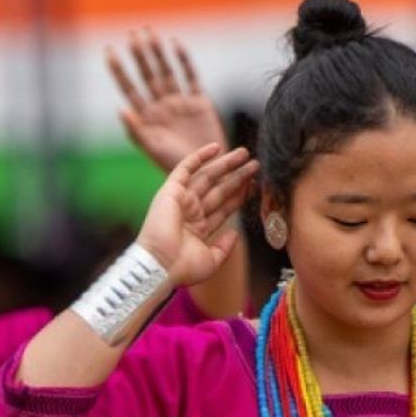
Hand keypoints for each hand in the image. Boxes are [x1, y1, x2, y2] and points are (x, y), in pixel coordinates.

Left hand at [108, 30, 227, 174]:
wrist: (207, 173)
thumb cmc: (176, 166)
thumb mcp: (152, 149)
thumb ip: (136, 130)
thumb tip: (119, 108)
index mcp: (146, 116)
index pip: (129, 87)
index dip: (119, 69)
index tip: (109, 50)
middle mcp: (161, 106)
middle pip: (148, 74)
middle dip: (140, 54)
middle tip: (133, 32)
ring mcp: (180, 102)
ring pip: (166, 71)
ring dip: (158, 52)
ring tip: (149, 32)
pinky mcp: (199, 102)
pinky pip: (190, 76)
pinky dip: (183, 61)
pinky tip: (175, 44)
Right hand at [136, 145, 258, 286]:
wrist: (161, 265)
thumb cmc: (182, 269)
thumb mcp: (212, 261)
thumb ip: (225, 248)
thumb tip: (235, 234)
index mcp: (199, 229)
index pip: (224, 207)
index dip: (239, 196)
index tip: (254, 185)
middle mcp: (191, 212)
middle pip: (219, 190)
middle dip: (238, 177)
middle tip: (255, 164)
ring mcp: (182, 200)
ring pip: (208, 176)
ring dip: (226, 164)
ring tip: (245, 153)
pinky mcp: (172, 190)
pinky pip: (186, 168)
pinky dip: (200, 157)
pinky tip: (217, 148)